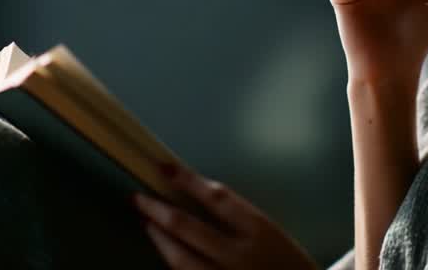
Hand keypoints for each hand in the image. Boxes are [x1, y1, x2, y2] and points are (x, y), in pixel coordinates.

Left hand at [133, 162, 317, 269]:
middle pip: (187, 227)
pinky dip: (172, 263)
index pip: (217, 198)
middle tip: (138, 197)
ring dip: (159, 238)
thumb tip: (200, 197)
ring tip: (146, 222)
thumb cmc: (289, 265)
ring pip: (179, 258)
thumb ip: (239, 219)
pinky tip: (166, 253)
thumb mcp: (271, 234)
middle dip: (158, 209)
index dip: (187, 181)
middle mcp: (239, 255)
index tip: (165, 167)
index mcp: (259, 231)